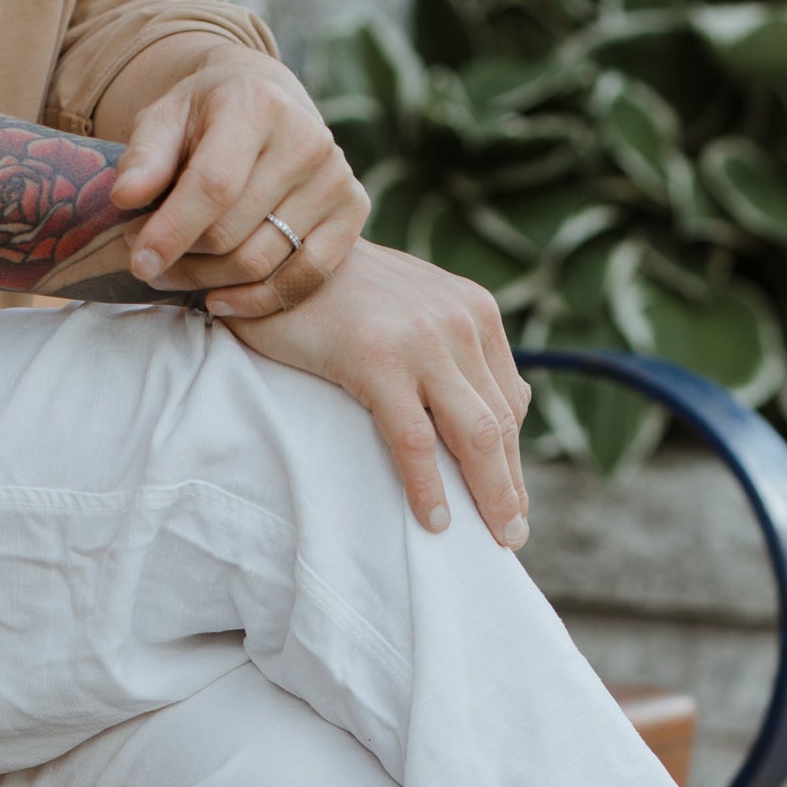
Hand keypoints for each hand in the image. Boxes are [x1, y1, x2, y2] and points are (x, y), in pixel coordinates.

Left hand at [110, 51, 368, 314]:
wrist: (269, 103)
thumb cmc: (207, 117)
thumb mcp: (166, 118)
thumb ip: (144, 156)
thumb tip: (125, 197)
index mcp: (257, 105)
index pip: (213, 186)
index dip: (171, 231)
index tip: (138, 262)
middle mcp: (306, 139)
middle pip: (234, 232)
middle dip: (184, 258)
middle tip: (150, 263)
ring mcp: (335, 178)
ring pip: (262, 261)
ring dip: (211, 281)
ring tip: (178, 273)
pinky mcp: (354, 210)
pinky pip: (305, 278)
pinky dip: (258, 299)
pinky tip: (219, 298)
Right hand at [233, 241, 532, 545]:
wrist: (274, 248)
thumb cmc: (335, 292)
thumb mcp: (410, 308)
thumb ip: (448, 348)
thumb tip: (486, 410)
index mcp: (474, 311)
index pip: (509, 399)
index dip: (512, 458)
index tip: (510, 499)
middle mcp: (461, 321)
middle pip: (501, 423)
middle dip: (510, 486)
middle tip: (512, 536)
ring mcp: (422, 339)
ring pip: (475, 436)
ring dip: (489, 496)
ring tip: (493, 538)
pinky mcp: (378, 359)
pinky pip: (415, 440)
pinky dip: (428, 487)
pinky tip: (435, 521)